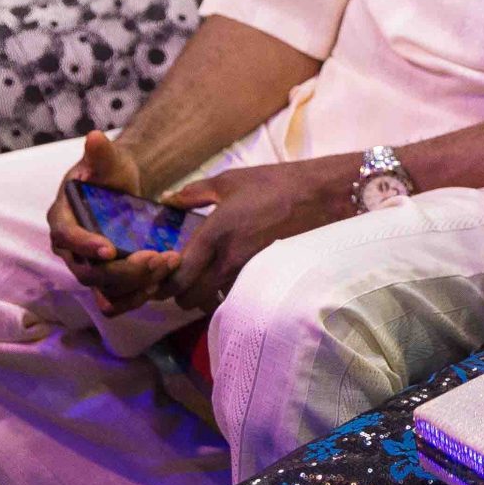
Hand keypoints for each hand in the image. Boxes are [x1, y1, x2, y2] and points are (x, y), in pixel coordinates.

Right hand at [47, 131, 182, 313]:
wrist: (122, 189)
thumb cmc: (110, 172)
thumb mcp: (108, 159)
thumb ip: (101, 152)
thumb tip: (94, 137)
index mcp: (62, 218)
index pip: (66, 236)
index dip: (85, 245)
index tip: (110, 249)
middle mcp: (70, 249)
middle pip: (88, 272)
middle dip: (124, 269)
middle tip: (158, 258)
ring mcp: (87, 266)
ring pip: (103, 290)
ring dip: (135, 285)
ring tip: (166, 266)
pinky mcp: (106, 280)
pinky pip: (113, 301)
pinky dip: (134, 298)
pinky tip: (158, 285)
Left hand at [155, 156, 353, 313]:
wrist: (321, 196)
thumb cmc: (273, 184)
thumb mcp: (229, 181)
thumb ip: (193, 193)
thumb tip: (168, 200)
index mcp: (213, 235)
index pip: (177, 277)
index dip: (163, 283)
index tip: (162, 276)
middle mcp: (228, 261)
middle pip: (189, 299)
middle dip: (180, 293)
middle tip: (183, 279)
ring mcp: (249, 274)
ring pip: (212, 303)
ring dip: (204, 297)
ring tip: (206, 282)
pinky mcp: (266, 279)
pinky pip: (237, 297)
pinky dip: (228, 295)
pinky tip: (230, 280)